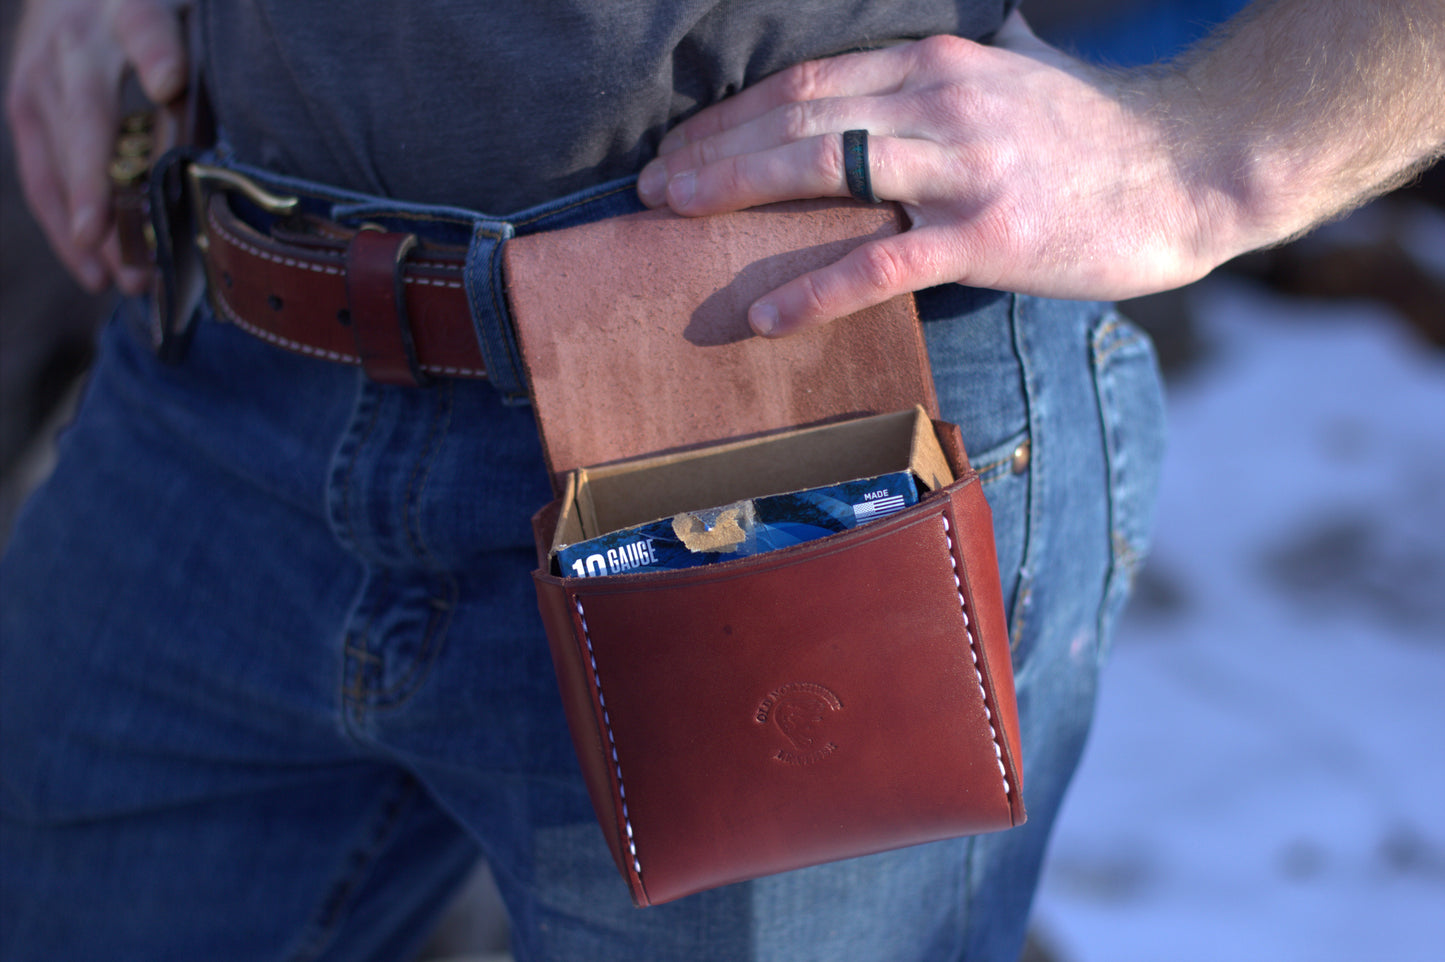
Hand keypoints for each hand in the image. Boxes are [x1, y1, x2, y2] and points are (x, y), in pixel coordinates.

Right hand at [6, 0, 187, 294]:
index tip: (171, 82)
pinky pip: (39, 176)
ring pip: (57, 162)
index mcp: (127, 13)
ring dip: (89, 230)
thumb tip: (184, 103)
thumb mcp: (183, 18)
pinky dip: (64, 226)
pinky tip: (92, 269)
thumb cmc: (149, 9)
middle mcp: (71, 46)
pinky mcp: (24, 109)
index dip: (158, 55)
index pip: (145, 31)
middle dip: (107, 196)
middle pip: (88, 123)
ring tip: (124, 281)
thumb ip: (189, 58)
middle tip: (132, 259)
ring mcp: (38, 81)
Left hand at [637, 13, 1225, 336]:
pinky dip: (816, 287)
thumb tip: (872, 123)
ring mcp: (963, 165)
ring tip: (671, 217)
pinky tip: (764, 315)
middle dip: (712, 148)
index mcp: (937, 64)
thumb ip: (934, 98)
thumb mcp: (1005, 89)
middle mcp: (940, 101)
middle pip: (797, 117)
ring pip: (823, 169)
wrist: (1194, 163)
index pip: (809, 81)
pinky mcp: (989, 233)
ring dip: (735, 190)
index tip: (683, 142)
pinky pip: (882, 260)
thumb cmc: (1095, 138)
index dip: (734, 112)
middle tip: (649, 184)